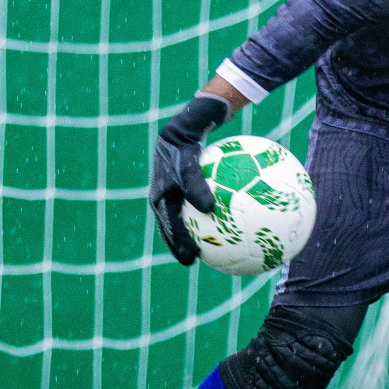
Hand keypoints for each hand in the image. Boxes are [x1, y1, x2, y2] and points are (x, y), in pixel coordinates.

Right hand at [149, 93, 230, 263]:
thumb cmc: (186, 149)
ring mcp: (173, 192)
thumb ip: (198, 189)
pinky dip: (208, 211)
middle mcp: (164, 198)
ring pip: (184, 217)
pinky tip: (228, 215)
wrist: (182, 128)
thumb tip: (210, 210)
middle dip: (184, 244)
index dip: (179, 246)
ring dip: (196, 230)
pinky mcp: (184, 185)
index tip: (191, 260)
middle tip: (198, 259)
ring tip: (214, 243)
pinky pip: (197, 202)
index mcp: (160, 200)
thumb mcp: (190, 169)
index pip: (169, 230)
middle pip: (174, 228)